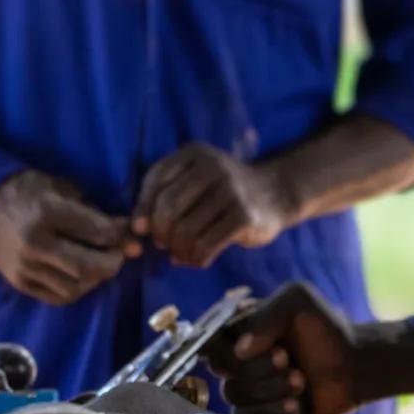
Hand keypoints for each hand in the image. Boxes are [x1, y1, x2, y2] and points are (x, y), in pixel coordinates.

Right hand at [0, 170, 130, 306]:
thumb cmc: (25, 190)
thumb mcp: (59, 187)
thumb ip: (91, 211)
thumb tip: (124, 230)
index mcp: (47, 213)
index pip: (97, 232)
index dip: (121, 235)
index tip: (131, 233)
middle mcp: (35, 244)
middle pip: (89, 266)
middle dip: (114, 261)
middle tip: (121, 253)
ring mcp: (26, 268)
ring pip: (76, 286)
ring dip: (97, 278)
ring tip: (102, 264)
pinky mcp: (20, 283)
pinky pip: (59, 296)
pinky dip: (78, 289)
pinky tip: (84, 276)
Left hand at [132, 144, 296, 267]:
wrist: (275, 194)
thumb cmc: (224, 191)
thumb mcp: (195, 181)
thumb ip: (163, 196)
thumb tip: (138, 229)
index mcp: (194, 153)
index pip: (156, 179)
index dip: (143, 209)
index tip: (143, 230)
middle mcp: (212, 167)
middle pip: (168, 207)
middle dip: (161, 233)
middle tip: (166, 245)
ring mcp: (230, 191)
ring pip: (185, 231)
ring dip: (178, 250)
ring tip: (183, 254)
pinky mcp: (243, 216)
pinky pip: (206, 246)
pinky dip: (196, 259)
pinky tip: (199, 259)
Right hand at [204, 282, 362, 413]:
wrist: (354, 365)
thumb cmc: (325, 327)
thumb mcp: (298, 301)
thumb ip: (267, 315)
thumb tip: (240, 349)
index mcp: (240, 328)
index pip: (209, 340)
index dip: (224, 347)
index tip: (248, 347)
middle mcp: (239, 358)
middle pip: (222, 369)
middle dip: (256, 367)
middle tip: (287, 358)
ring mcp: (249, 388)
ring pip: (235, 396)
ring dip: (270, 390)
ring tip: (301, 380)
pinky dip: (274, 413)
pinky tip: (297, 406)